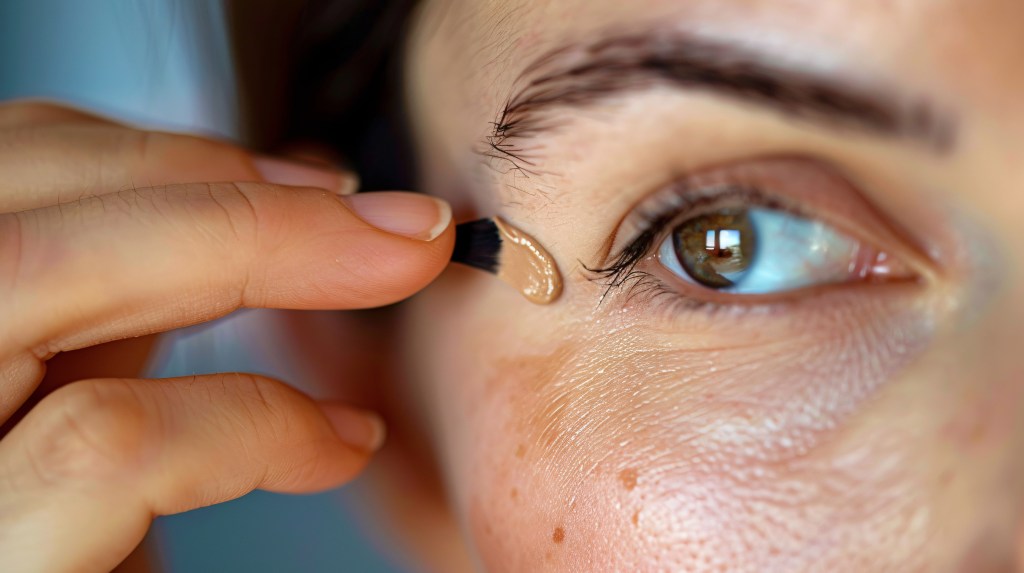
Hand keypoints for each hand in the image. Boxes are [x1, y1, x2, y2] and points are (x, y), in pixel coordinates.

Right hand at [0, 101, 453, 571]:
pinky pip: (109, 443)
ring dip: (251, 247)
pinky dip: (253, 420)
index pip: (8, 175)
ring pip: (43, 273)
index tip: (303, 177)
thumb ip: (113, 329)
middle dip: (215, 177)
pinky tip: (339, 442)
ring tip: (387, 268)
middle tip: (379, 210)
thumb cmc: (69, 552)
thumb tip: (248, 227)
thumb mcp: (65, 418)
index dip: (159, 152)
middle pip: (18, 203)